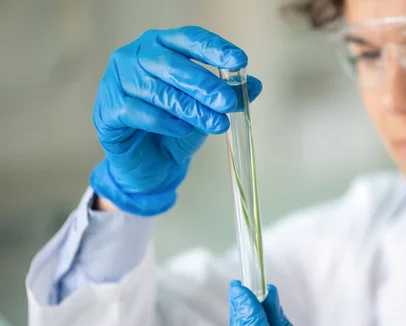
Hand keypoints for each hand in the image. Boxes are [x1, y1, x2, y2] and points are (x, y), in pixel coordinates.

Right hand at [90, 26, 261, 215]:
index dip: (214, 49)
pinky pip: (136, 111)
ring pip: (156, 90)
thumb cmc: (176, 129)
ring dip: (190, 108)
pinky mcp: (107, 111)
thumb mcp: (206, 111)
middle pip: (171, 64)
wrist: (151, 165)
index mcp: (160, 46)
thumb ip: (226, 96)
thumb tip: (255, 85)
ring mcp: (116, 82)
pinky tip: (183, 130)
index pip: (188, 39)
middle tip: (228, 101)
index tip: (239, 61)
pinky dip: (163, 121)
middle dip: (204, 83)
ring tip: (216, 123)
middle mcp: (134, 57)